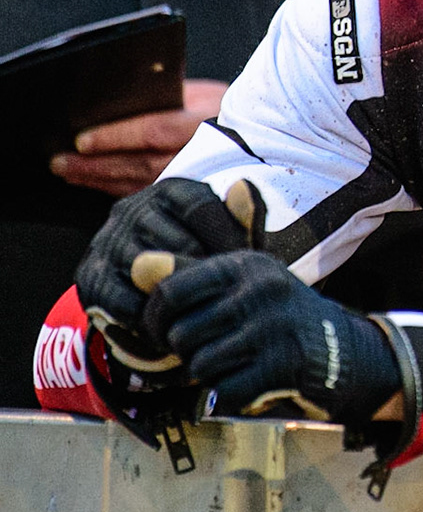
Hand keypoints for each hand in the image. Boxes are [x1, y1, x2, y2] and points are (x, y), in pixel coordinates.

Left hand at [55, 79, 228, 195]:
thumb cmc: (228, 110)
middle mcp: (203, 153)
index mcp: (206, 121)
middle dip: (96, 164)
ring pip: (141, 183)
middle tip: (62, 162)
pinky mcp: (190, 192)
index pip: (155, 131)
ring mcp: (198, 177)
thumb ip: (167, 95)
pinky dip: (119, 190)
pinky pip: (149, 193)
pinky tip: (99, 185)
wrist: (263, 136)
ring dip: (101, 179)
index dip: (116, 137)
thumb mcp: (203, 93)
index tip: (82, 140)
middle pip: (141, 163)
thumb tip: (118, 98)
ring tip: (71, 173)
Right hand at [76, 178, 257, 369]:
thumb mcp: (226, 234)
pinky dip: (152, 320)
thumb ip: (245, 217)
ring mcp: (106, 243)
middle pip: (180, 245)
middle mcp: (132, 210)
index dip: (229, 240)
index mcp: (170, 191)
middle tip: (226, 297)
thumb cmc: (203, 253)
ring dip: (182, 300)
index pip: (201, 208)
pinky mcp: (90, 277)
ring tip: (205, 313)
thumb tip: (245, 187)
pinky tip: (174, 325)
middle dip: (207, 275)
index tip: (244, 266)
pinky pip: (126, 304)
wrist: (150, 286)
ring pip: (152, 276)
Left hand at [146, 249, 400, 424]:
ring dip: (208, 378)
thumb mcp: (242, 285)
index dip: (155, 321)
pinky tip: (248, 384)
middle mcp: (260, 290)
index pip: (169, 291)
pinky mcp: (283, 364)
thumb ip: (189, 275)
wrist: (345, 351)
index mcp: (244, 265)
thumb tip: (138, 265)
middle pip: (180, 334)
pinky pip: (224, 391)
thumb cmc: (278, 318)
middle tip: (207, 355)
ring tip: (231, 367)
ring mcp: (274, 326)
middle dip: (186, 354)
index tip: (167, 334)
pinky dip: (228, 397)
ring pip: (200, 365)